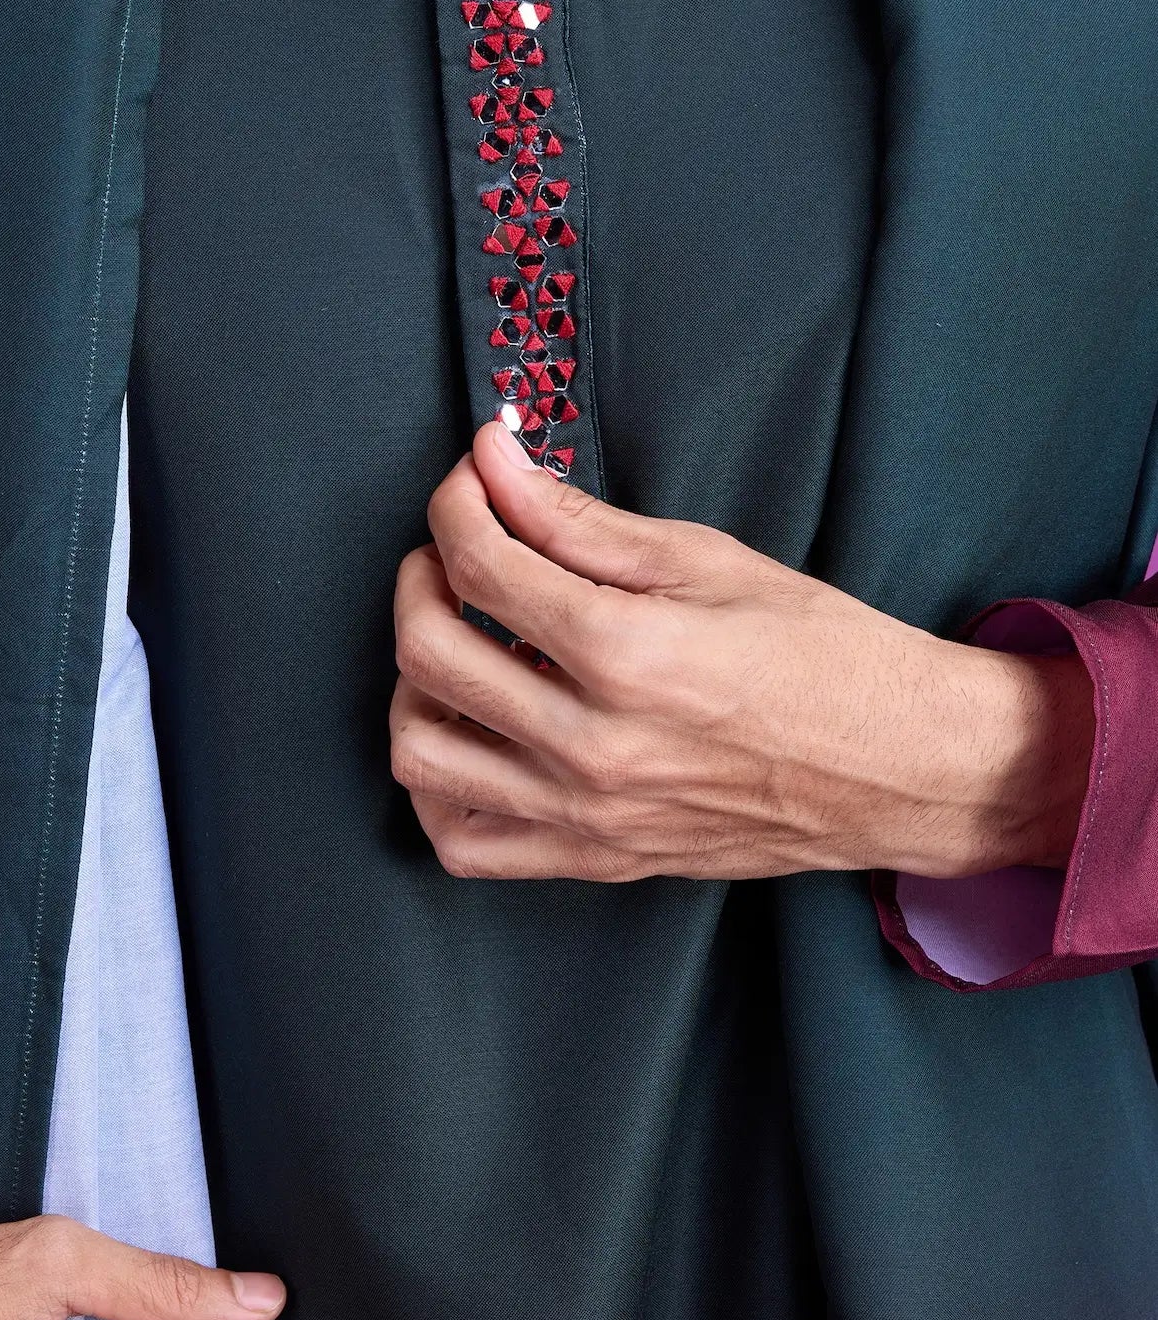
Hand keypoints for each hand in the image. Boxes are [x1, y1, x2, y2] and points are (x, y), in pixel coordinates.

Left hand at [390, 422, 1095, 884]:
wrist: (903, 767)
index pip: (479, 564)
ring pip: (421, 753)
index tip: (474, 474)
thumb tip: (494, 461)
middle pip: (427, 653)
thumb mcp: (706, 559)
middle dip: (421, 577)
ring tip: (461, 641)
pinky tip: (473, 732)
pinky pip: (462, 842)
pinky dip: (439, 785)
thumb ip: (580, 519)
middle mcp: (592, 745)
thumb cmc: (824, 653)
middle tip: (459, 549)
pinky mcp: (595, 858)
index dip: (457, 501)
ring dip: (415, 682)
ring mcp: (588, 814)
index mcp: (626, 654)